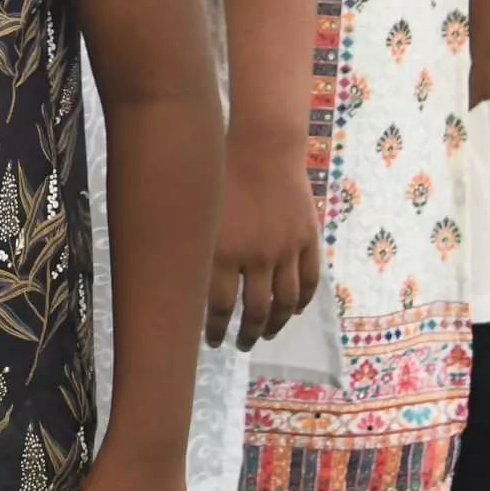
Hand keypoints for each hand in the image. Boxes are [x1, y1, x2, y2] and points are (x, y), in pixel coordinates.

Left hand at [209, 129, 322, 348]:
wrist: (262, 145)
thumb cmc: (220, 174)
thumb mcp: (198, 211)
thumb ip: (193, 248)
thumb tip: (181, 282)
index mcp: (222, 251)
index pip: (218, 306)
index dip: (214, 329)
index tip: (211, 340)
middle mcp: (256, 256)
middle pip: (254, 310)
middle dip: (246, 334)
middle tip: (240, 344)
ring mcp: (285, 249)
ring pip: (283, 301)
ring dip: (274, 323)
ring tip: (264, 334)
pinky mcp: (307, 239)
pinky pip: (308, 281)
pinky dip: (300, 301)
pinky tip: (290, 310)